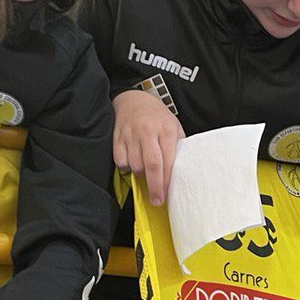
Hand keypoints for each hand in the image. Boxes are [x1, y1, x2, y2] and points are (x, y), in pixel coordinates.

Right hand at [113, 88, 184, 205]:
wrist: (134, 99)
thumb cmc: (158, 117)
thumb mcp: (175, 127)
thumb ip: (178, 147)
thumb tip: (182, 171)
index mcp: (165, 131)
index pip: (166, 161)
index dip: (166, 181)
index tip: (167, 194)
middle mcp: (147, 132)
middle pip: (150, 166)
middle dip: (154, 186)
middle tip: (157, 200)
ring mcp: (130, 135)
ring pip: (134, 164)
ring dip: (140, 175)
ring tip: (146, 174)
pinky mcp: (117, 137)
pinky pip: (120, 160)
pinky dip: (126, 167)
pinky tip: (132, 164)